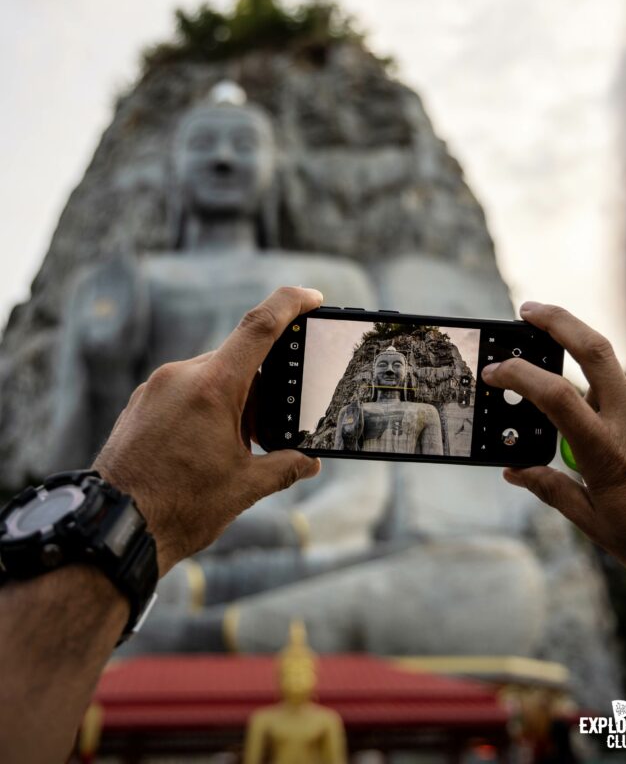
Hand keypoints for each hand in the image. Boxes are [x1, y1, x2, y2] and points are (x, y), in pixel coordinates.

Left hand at [94, 286, 322, 574]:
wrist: (114, 527)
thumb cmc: (178, 507)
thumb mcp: (244, 487)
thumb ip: (284, 466)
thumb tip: (309, 463)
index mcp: (213, 387)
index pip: (260, 326)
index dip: (291, 304)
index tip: (312, 298)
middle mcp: (182, 376)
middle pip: (237, 360)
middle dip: (261, 388)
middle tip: (267, 429)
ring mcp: (156, 387)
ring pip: (210, 376)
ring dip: (231, 401)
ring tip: (232, 448)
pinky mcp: (141, 402)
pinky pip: (183, 390)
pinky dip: (204, 407)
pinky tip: (204, 447)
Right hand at [482, 302, 625, 598]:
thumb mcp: (595, 525)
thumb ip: (553, 490)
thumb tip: (515, 470)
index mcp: (606, 451)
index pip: (556, 395)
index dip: (518, 375)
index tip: (494, 373)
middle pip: (594, 348)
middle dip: (557, 320)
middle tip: (527, 310)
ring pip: (617, 365)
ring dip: (586, 356)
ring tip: (561, 365)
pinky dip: (611, 390)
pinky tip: (604, 409)